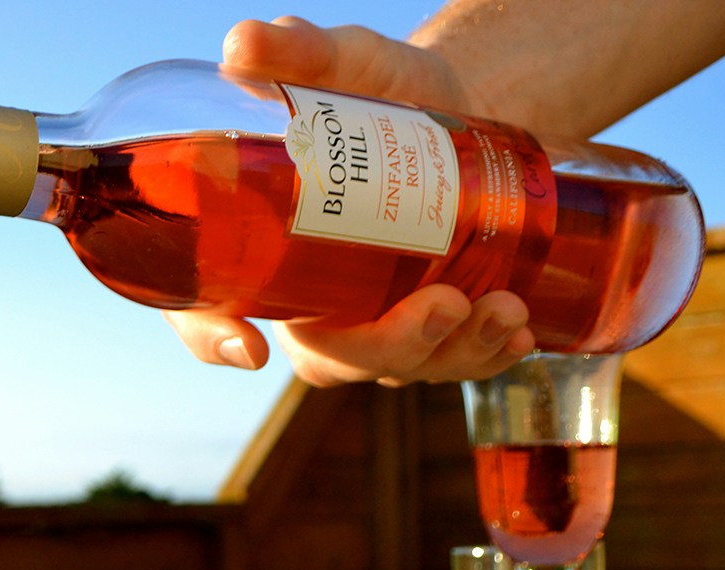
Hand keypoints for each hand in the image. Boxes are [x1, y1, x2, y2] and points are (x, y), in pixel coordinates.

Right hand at [169, 16, 533, 384]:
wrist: (463, 99)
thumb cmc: (381, 87)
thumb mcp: (345, 61)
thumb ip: (297, 51)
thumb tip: (241, 47)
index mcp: (256, 248)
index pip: (204, 311)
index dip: (210, 339)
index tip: (251, 347)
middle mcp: (308, 297)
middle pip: (324, 358)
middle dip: (386, 347)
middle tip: (444, 304)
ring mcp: (370, 319)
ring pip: (393, 367)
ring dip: (452, 353)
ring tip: (505, 308)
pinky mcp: (427, 325)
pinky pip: (446, 364)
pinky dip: (485, 358)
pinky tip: (520, 335)